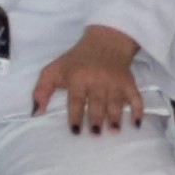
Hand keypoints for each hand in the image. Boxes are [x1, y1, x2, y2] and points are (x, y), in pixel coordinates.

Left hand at [33, 27, 152, 133]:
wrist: (106, 41)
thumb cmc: (76, 60)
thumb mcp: (54, 70)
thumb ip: (42, 90)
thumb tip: (36, 112)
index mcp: (78, 78)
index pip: (76, 100)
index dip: (75, 116)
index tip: (75, 131)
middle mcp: (98, 80)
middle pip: (97, 103)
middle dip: (96, 119)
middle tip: (95, 134)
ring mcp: (115, 82)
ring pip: (116, 102)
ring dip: (115, 117)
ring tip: (114, 131)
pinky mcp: (129, 82)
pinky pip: (136, 97)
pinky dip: (138, 110)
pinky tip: (137, 123)